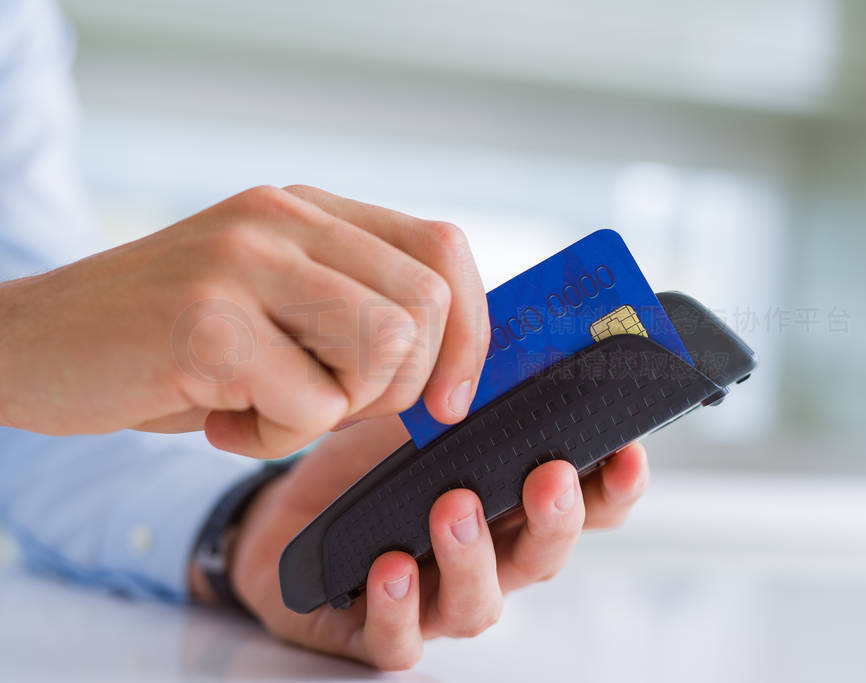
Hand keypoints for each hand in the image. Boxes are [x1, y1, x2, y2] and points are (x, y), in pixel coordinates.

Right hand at [0, 186, 488, 457]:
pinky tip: (222, 421)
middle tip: (328, 404)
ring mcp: (244, 263)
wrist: (30, 345)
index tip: (450, 399)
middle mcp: (282, 219)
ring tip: (269, 407)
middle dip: (399, 388)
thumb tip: (452, 375)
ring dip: (337, 411)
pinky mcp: (207, 322)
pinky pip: (311, 405)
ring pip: (384, 349)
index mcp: (308, 210)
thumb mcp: (272, 305)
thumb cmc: (168, 343)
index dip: (471, 332)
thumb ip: (354, 312)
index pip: (443, 249)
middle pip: (427, 307)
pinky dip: (277, 437)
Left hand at [224, 416, 648, 669]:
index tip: (627, 452)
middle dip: (555, 519)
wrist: (291, 511)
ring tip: (454, 508)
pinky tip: (389, 567)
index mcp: (512, 506)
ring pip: (479, 602)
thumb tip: (520, 326)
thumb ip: (476, 382)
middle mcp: (489, 558)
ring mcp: (436, 599)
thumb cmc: (371, 462)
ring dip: (473, 556)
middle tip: (547, 477)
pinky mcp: (378, 629)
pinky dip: (397, 608)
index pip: (587, 504)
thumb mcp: (428, 409)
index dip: (615, 486)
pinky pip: (398, 638)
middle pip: (544, 556)